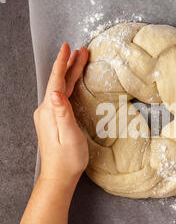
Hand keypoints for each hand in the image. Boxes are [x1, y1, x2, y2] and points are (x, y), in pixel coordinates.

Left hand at [34, 43, 88, 186]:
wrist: (59, 176)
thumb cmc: (67, 158)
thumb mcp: (68, 135)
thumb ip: (63, 113)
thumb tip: (56, 93)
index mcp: (50, 111)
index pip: (56, 81)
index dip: (63, 63)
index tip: (68, 47)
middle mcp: (46, 110)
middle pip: (59, 82)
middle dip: (69, 65)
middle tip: (80, 50)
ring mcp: (48, 115)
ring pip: (60, 88)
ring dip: (69, 74)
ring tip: (79, 61)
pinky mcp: (53, 121)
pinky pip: (61, 97)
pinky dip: (68, 85)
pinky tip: (73, 84)